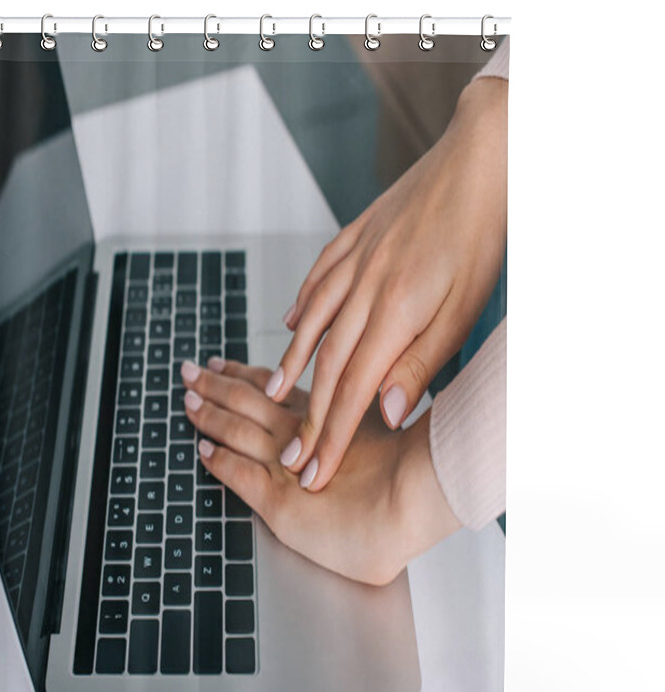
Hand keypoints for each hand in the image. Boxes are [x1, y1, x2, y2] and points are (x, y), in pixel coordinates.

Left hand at [181, 357, 459, 585]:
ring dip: (207, 413)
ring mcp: (284, 465)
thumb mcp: (386, 436)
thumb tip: (370, 404)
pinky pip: (235, 472)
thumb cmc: (412, 478)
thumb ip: (366, 420)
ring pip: (233, 429)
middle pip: (245, 401)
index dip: (245, 376)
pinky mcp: (275, 499)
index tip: (222, 365)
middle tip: (189, 371)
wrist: (415, 503)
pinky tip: (202, 450)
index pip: (273, 390)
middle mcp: (298, 436)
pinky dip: (216, 460)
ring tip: (187, 400)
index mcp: (322, 418)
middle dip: (213, 384)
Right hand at [267, 77, 507, 491]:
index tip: (312, 470)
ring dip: (292, 364)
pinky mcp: (354, 238)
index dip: (330, 435)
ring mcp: (354, 260)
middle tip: (291, 453)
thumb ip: (420, 361)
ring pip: (312, 322)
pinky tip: (290, 323)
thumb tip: (384, 411)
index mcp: (393, 311)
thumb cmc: (480, 235)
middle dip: (308, 416)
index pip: (352, 388)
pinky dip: (301, 308)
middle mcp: (362, 287)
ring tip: (273, 395)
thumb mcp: (463, 309)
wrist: (478, 159)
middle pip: (326, 363)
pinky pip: (316, 280)